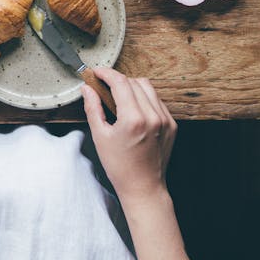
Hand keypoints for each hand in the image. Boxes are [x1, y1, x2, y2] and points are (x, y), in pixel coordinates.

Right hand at [81, 70, 176, 209]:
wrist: (144, 187)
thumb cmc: (120, 166)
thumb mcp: (100, 136)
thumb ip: (93, 108)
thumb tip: (87, 89)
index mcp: (133, 119)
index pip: (120, 82)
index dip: (107, 73)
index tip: (97, 73)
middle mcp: (152, 116)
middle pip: (134, 82)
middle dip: (117, 79)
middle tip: (104, 85)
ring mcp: (165, 120)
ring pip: (148, 88)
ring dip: (132, 86)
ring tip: (119, 95)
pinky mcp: (172, 124)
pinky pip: (157, 100)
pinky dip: (144, 98)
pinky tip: (133, 107)